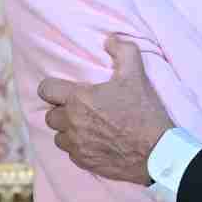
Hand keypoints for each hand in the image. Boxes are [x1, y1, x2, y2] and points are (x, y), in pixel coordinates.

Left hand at [39, 35, 173, 184]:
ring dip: (68, 130)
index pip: (45, 90)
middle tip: (82, 108)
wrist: (156, 151)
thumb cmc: (143, 112)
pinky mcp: (84, 162)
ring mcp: (76, 145)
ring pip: (58, 136)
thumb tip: (110, 40)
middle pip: (50, 115)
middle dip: (62, 110)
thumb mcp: (136, 74)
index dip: (53, 88)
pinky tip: (96, 142)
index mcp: (79, 99)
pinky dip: (78, 147)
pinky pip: (71, 153)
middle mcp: (72, 123)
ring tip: (87, 126)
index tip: (65, 90)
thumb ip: (123, 50)